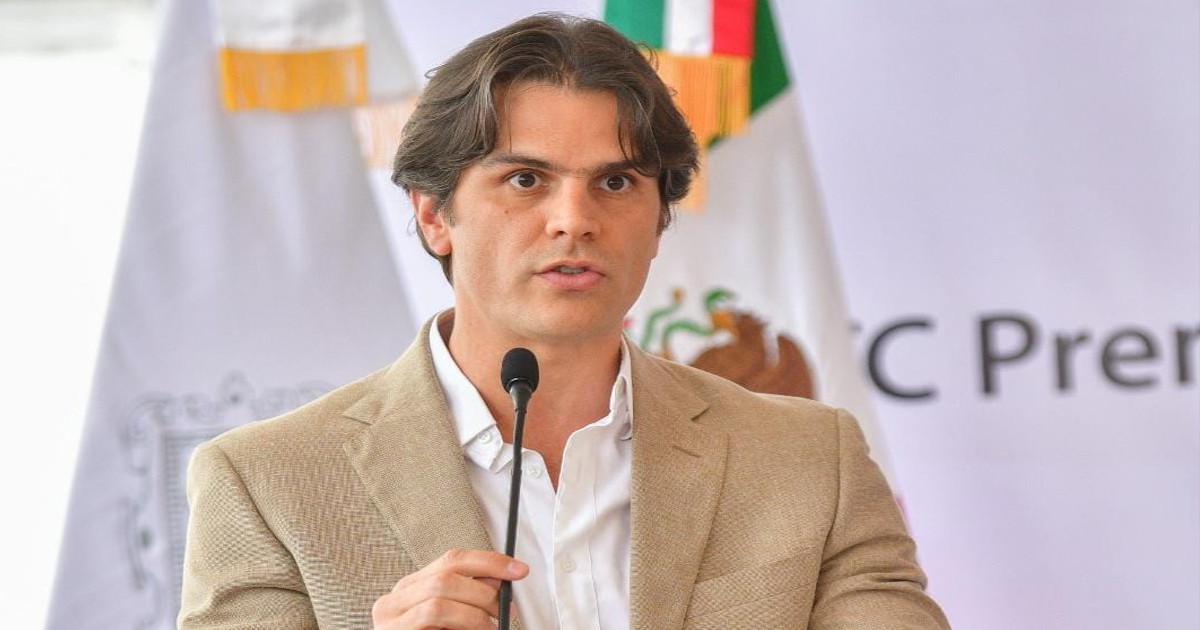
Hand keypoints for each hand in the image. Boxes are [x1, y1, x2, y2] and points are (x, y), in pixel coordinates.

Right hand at [372, 548, 528, 628]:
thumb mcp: (452, 619)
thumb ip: (468, 596)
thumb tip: (498, 579)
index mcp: (410, 588)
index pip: (452, 559)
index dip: (489, 560)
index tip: (519, 569)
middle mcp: (394, 601)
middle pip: (445, 578)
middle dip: (484, 592)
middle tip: (506, 610)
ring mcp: (389, 622)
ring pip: (438, 603)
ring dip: (474, 615)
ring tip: (491, 629)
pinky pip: (432, 622)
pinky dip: (462, 626)